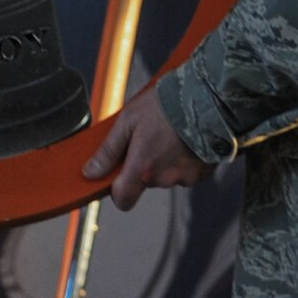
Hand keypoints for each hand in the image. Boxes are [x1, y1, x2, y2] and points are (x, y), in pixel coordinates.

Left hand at [81, 89, 212, 210]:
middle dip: (143, 165)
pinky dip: (182, 160)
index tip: (117, 176)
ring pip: (165, 176)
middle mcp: (164, 178)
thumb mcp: (128, 121)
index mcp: (143, 168)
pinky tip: (183, 140)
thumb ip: (108, 150)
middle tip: (148, 139)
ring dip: (164, 161)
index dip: (118, 192)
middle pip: (145, 182)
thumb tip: (90, 172)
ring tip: (168, 135)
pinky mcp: (202, 173)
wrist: (206, 97)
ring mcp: (185, 177)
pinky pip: (185, 172)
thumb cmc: (165, 105)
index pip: (123, 200)